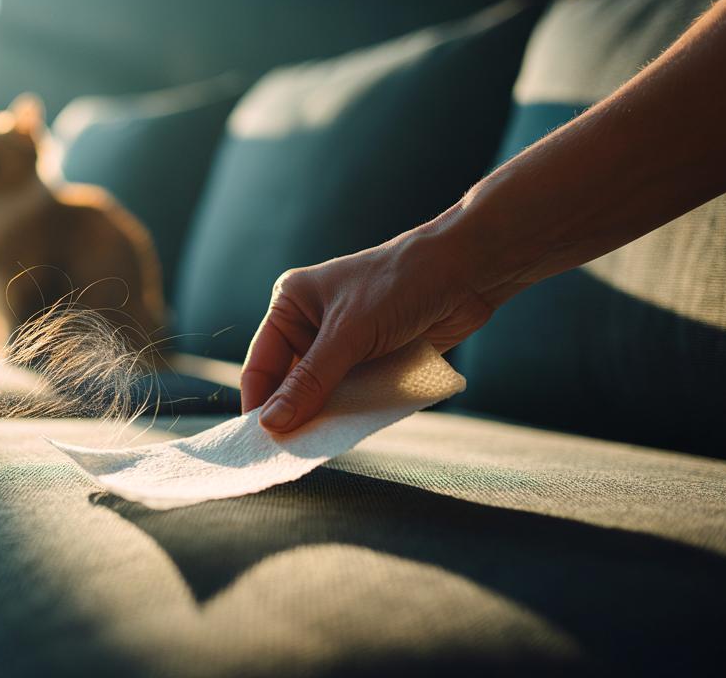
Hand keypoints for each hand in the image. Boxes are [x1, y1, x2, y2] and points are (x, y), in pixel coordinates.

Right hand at [240, 229, 495, 434]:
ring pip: (322, 394)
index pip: (261, 365)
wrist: (467, 272)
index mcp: (291, 306)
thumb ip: (310, 382)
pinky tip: (348, 434)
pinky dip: (352, 413)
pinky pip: (353, 396)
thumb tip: (272, 424)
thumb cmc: (401, 283)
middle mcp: (311, 325)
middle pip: (289, 384)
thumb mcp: (349, 335)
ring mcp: (343, 345)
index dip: (259, 404)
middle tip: (290, 453)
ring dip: (324, 418)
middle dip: (292, 415)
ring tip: (318, 448)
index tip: (259, 444)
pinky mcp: (372, 361)